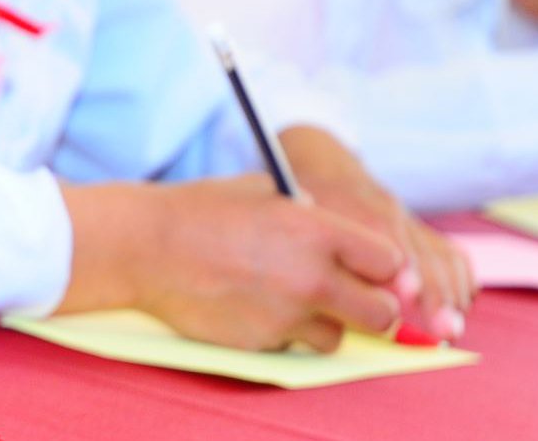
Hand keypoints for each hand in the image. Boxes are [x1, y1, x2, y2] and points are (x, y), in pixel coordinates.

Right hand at [56, 177, 402, 352]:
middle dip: (373, 308)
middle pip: (383, 314)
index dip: (384, 267)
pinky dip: (283, 333)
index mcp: (318, 232)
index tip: (371, 268)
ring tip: (295, 302)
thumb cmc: (202, 211)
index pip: (391, 263)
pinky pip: (292, 345)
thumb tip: (341, 227)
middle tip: (352, 298)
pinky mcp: (261, 342)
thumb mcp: (266, 191)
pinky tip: (255, 307)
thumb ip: (312, 214)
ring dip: (327, 325)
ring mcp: (286, 315)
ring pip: (340, 338)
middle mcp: (311, 278)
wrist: (146, 248)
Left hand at [279, 125, 474, 342]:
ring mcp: (405, 217)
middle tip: (443, 330)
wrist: (323, 165)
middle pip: (418, 251)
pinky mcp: (418, 227)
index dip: (397, 263)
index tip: (406, 292)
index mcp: (349, 203)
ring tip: (451, 330)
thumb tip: (316, 296)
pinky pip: (449, 252)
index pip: (381, 232)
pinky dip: (460, 279)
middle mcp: (384, 208)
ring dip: (450, 293)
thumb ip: (305, 247)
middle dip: (434, 292)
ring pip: (439, 254)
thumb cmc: (298, 202)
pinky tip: (460, 306)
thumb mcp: (291, 215)